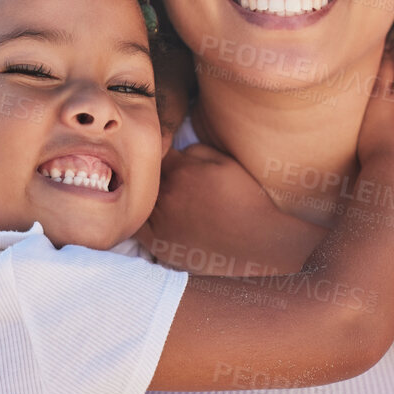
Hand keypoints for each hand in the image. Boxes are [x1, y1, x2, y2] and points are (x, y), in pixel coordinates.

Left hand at [143, 143, 317, 276]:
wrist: (257, 240)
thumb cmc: (246, 200)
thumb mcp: (227, 163)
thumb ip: (197, 150)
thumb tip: (177, 150)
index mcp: (182, 169)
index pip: (155, 154)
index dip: (161, 156)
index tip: (167, 161)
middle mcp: (167, 193)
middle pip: (145, 177)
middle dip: (152, 176)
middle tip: (165, 181)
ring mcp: (160, 220)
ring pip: (140, 200)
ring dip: (145, 197)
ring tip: (158, 200)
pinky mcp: (159, 243)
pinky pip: (136, 228)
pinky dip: (136, 219)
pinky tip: (144, 217)